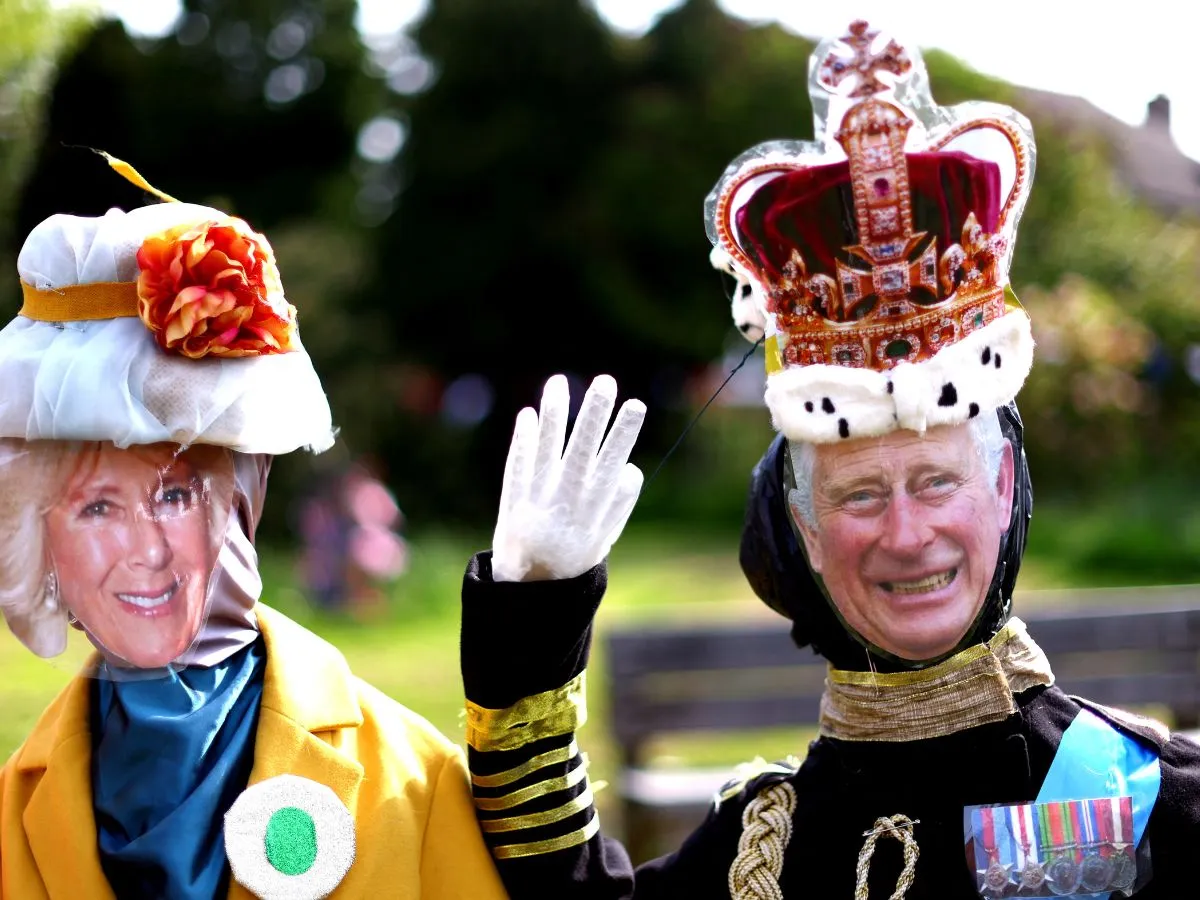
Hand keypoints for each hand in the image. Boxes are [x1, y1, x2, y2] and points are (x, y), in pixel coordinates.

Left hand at [491, 374, 645, 581]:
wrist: (530, 588)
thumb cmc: (572, 555)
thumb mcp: (603, 537)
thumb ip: (618, 504)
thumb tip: (631, 468)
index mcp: (594, 510)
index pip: (612, 464)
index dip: (623, 434)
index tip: (636, 404)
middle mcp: (567, 502)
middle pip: (582, 451)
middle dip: (594, 415)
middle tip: (605, 381)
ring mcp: (538, 500)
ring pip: (547, 450)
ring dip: (554, 414)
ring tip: (559, 381)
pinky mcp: (514, 500)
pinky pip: (518, 465)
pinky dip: (524, 440)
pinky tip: (529, 413)